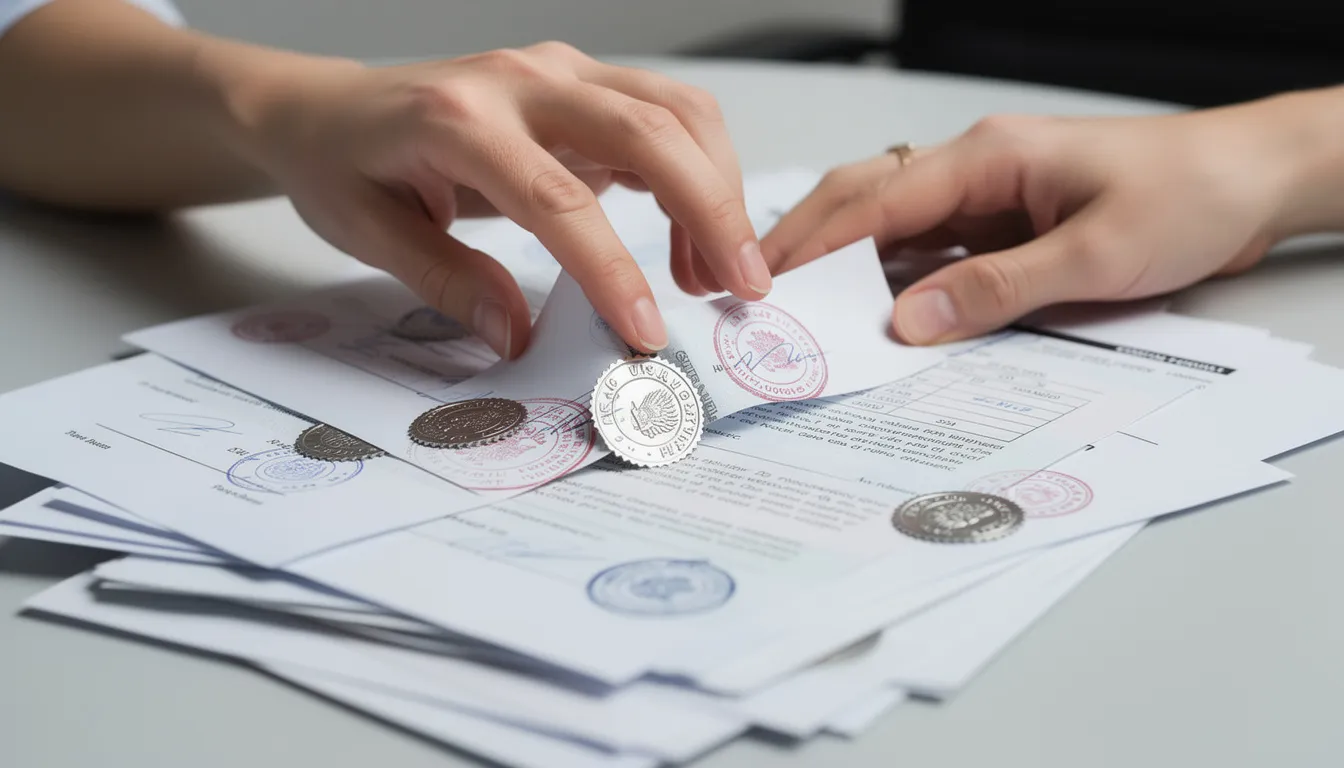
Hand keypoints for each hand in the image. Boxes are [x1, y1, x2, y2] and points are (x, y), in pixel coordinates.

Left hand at [219, 42, 772, 357]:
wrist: (324, 106)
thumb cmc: (342, 166)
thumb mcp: (370, 234)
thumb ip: (449, 282)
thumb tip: (519, 335)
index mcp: (458, 121)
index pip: (557, 199)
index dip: (612, 270)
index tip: (645, 334)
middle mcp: (520, 81)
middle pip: (647, 132)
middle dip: (711, 211)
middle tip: (744, 287)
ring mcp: (557, 71)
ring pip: (674, 111)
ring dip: (716, 189)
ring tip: (717, 274)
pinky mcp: (579, 82)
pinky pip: (664, 112)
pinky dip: (698, 169)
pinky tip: (691, 237)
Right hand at [761, 95, 1330, 344]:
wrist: (1257, 181)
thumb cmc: (1191, 196)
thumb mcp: (1094, 257)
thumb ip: (995, 292)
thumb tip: (907, 321)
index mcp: (987, 158)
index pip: (876, 203)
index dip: (813, 247)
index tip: (763, 284)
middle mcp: (977, 170)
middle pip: (866, 203)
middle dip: (806, 246)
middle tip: (756, 295)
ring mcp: (990, 197)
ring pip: (894, 229)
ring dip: (847, 268)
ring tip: (800, 315)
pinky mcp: (1009, 226)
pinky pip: (937, 253)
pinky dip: (899, 282)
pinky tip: (876, 315)